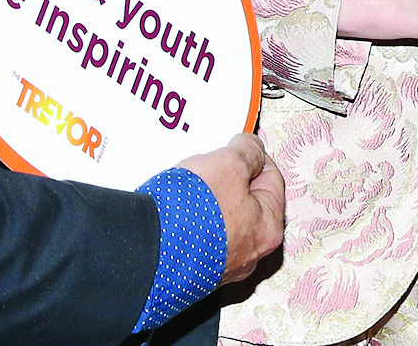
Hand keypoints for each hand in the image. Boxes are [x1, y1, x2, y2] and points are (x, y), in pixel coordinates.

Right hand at [177, 133, 284, 284]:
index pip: (270, 179)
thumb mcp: (230, 164)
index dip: (253, 158)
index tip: (236, 149)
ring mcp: (218, 265)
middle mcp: (247, 254)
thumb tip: (252, 148)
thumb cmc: (193, 216)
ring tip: (186, 191)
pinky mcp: (191, 270)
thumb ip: (248, 151)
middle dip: (226, 180)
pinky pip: (196, 235)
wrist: (146, 255)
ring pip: (218, 218)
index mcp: (268, 230)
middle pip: (244, 200)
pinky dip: (187, 220)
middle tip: (207, 170)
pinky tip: (174, 212)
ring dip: (204, 199)